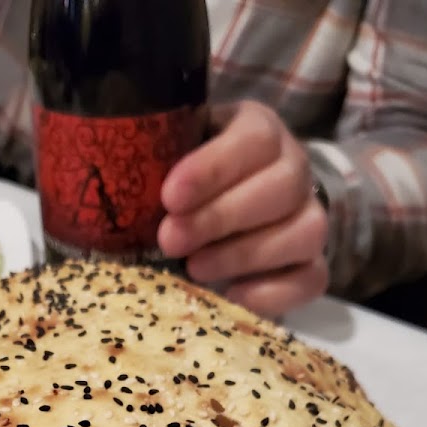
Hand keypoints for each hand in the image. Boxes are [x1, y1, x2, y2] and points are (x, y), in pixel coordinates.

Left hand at [158, 101, 328, 316]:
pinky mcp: (313, 264)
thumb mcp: (173, 156)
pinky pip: (311, 278)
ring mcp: (310, 217)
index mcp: (259, 131)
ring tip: (194, 269)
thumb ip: (156, 160)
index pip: (254, 139)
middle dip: (221, 217)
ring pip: (304, 232)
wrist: (228, 210)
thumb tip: (114, 181)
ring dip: (244, 255)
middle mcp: (295, 169)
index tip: (170, 196)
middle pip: (281, 187)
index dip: (213, 169)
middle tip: (171, 240)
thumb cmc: (189, 183)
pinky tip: (231, 295)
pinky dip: (273, 292)